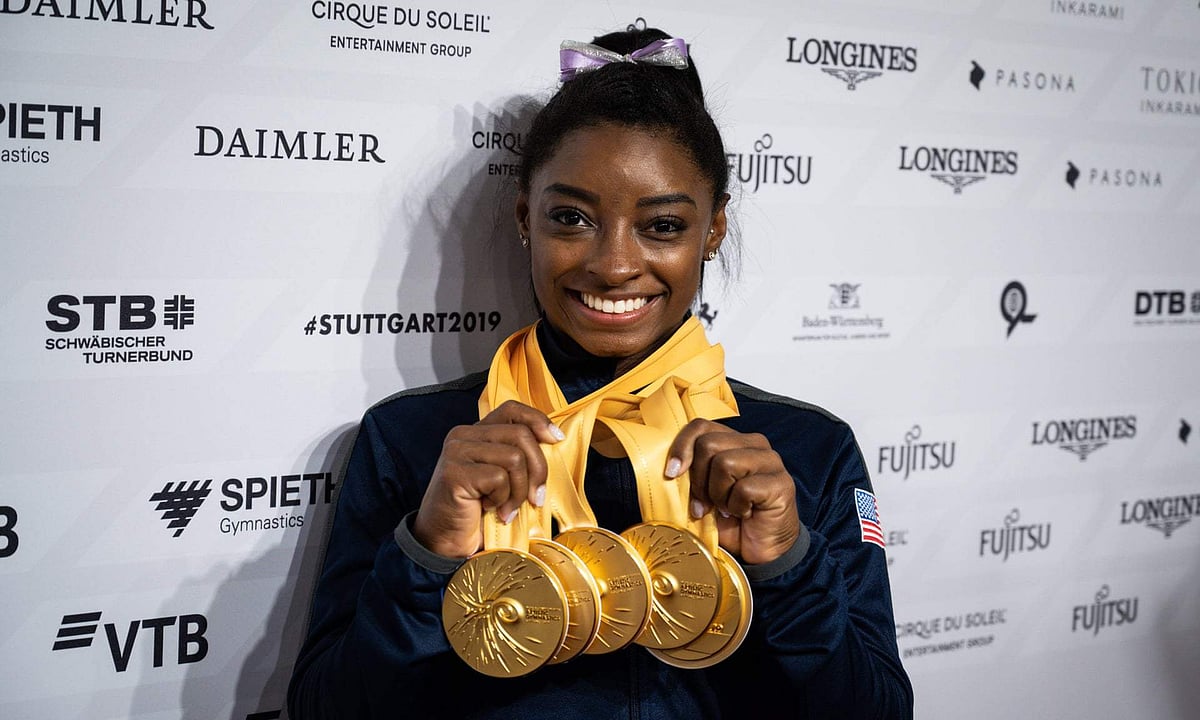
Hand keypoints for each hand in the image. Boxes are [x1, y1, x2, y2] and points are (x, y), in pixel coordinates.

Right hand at [412, 401, 563, 557]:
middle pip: (521, 435)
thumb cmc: (479, 510)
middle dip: (538, 469)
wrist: (446, 540)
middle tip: (536, 498)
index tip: (557, 439)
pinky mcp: (454, 472)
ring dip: (520, 490)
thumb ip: (519, 455)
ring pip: (514, 457)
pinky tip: (491, 510)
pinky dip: (503, 499)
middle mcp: (464, 435)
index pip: (512, 410)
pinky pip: (499, 478)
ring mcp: (457, 451)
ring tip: (508, 508)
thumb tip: (555, 440)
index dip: (539, 421)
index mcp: (477, 431)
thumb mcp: (503, 476)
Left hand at [666, 419, 799, 564]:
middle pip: (708, 444)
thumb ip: (691, 473)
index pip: (700, 427)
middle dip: (699, 480)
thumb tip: (669, 467)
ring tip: (727, 508)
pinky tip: (745, 514)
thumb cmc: (729, 520)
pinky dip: (737, 507)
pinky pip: (744, 489)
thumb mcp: (703, 492)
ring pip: (725, 463)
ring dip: (718, 495)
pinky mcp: (781, 483)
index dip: (681, 448)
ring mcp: (771, 461)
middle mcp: (754, 443)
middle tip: (705, 504)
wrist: (759, 550)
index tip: (671, 473)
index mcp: (734, 440)